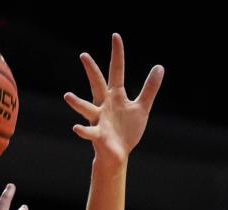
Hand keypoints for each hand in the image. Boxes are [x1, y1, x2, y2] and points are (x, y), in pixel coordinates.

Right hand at [64, 33, 163, 163]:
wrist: (118, 154)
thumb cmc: (127, 130)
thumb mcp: (141, 107)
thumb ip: (149, 88)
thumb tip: (159, 66)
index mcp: (115, 95)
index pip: (116, 70)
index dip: (117, 54)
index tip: (115, 36)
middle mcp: (104, 104)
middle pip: (97, 84)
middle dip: (91, 70)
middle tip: (84, 55)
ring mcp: (99, 119)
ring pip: (87, 108)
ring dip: (78, 103)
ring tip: (67, 96)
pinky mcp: (98, 135)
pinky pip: (89, 132)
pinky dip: (83, 131)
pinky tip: (76, 128)